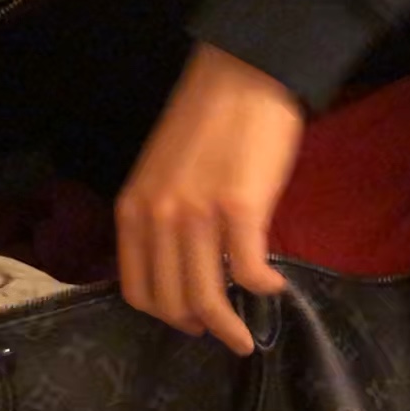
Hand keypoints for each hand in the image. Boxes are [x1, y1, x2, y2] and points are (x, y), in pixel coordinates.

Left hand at [117, 42, 302, 355]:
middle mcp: (158, 218)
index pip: (137, 288)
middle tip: (224, 334)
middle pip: (171, 302)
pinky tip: (274, 285)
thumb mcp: (163, 172)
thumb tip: (185, 262)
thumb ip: (163, 216)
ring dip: (229, 327)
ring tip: (247, 335)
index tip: (188, 321)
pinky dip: (263, 288)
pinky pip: (248, 272)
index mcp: (134, 209)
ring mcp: (198, 216)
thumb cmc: (208, 119)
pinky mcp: (240, 210)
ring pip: (206, 298)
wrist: (243, 75)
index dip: (164, 314)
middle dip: (198, 327)